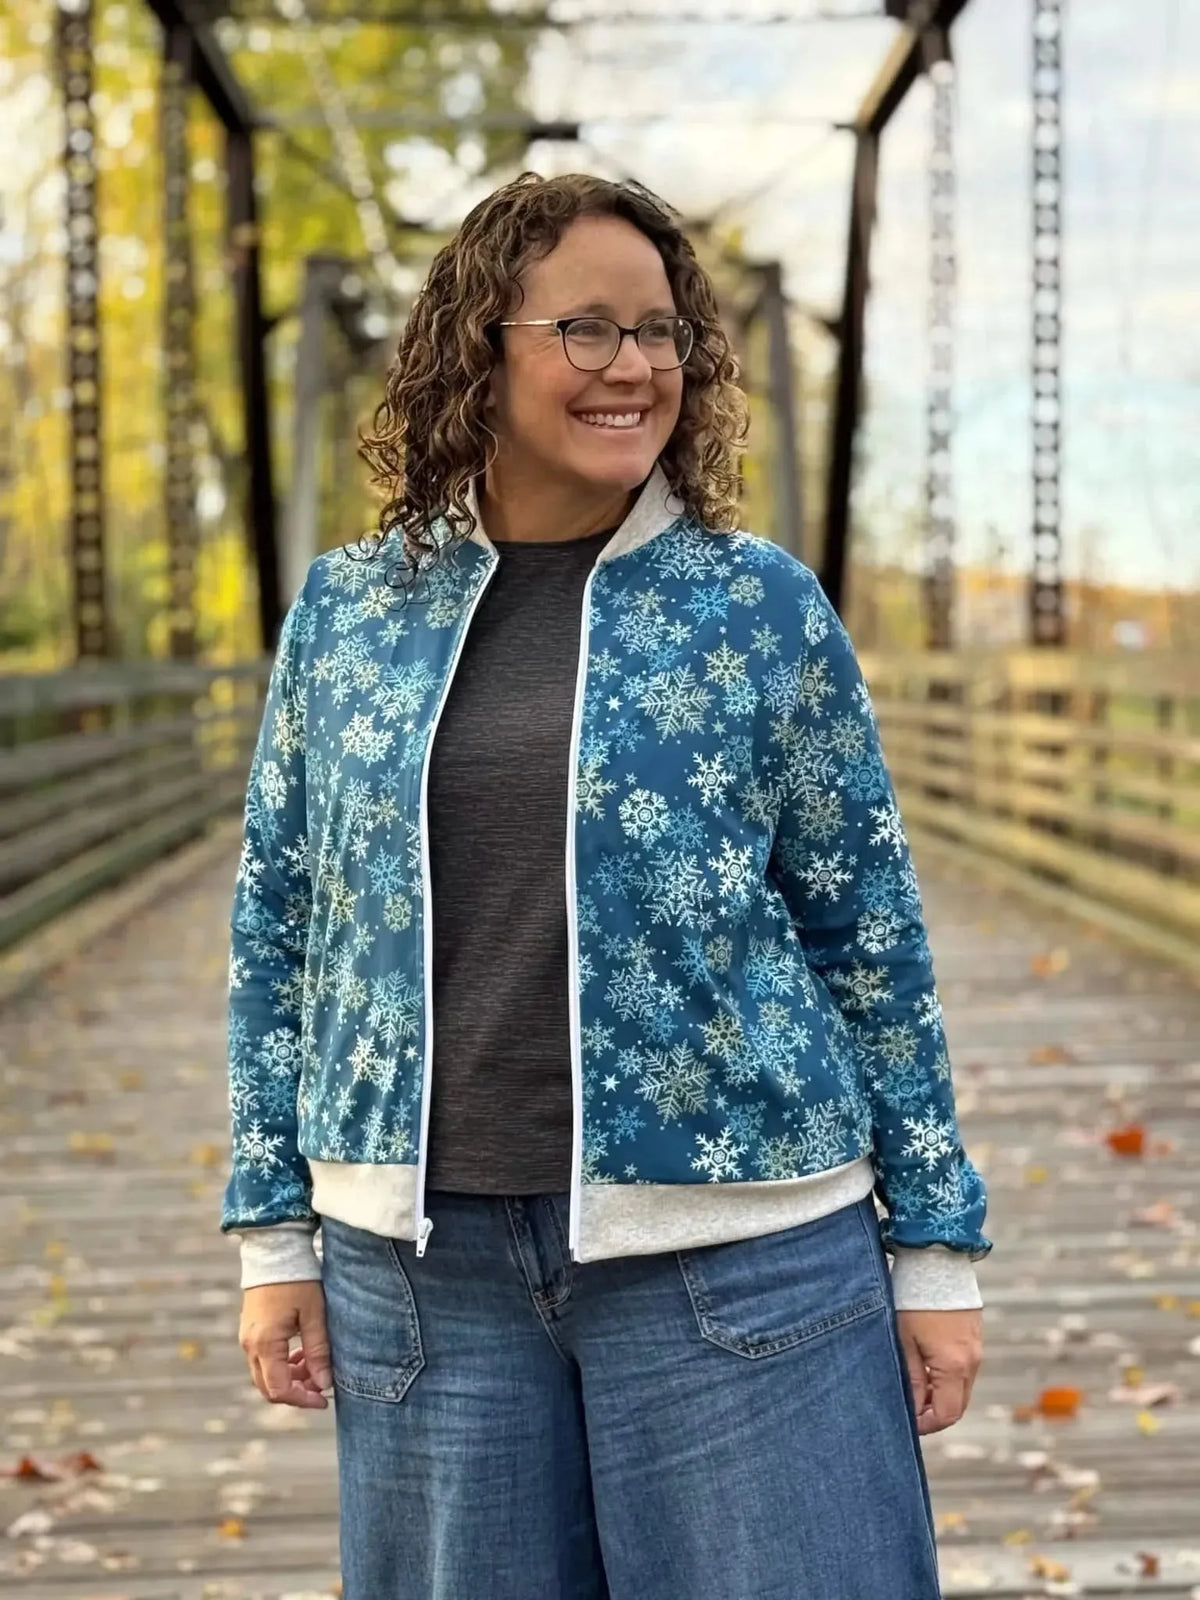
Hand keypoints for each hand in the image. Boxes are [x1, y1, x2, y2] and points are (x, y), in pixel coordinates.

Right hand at [239, 1280, 332, 1408]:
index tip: (323, 1399)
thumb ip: (318, 1350)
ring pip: (266, 1374)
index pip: (279, 1390)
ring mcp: (247, 1338)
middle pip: (269, 1387)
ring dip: (290, 1378)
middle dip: (296, 1392)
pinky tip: (302, 1354)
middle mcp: (250, 1345)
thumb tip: (324, 1383)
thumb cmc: (297, 1280)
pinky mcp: (250, 1330)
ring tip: (316, 1367)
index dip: (302, 1400)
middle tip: (321, 1386)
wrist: (275, 1251)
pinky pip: (264, 1359)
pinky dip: (282, 1364)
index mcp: (266, 1344)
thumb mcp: (314, 1315)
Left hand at [896, 1308, 982, 1434]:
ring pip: (962, 1387)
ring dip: (941, 1394)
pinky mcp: (975, 1336)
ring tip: (914, 1385)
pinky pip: (965, 1369)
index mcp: (954, 1365)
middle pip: (958, 1405)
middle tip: (909, 1407)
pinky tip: (927, 1366)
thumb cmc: (914, 1298)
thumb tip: (913, 1408)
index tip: (907, 1421)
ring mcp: (977, 1349)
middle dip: (934, 1412)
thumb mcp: (904, 1340)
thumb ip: (912, 1378)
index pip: (947, 1414)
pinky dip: (948, 1377)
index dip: (927, 1424)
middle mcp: (972, 1361)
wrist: (937, 1258)